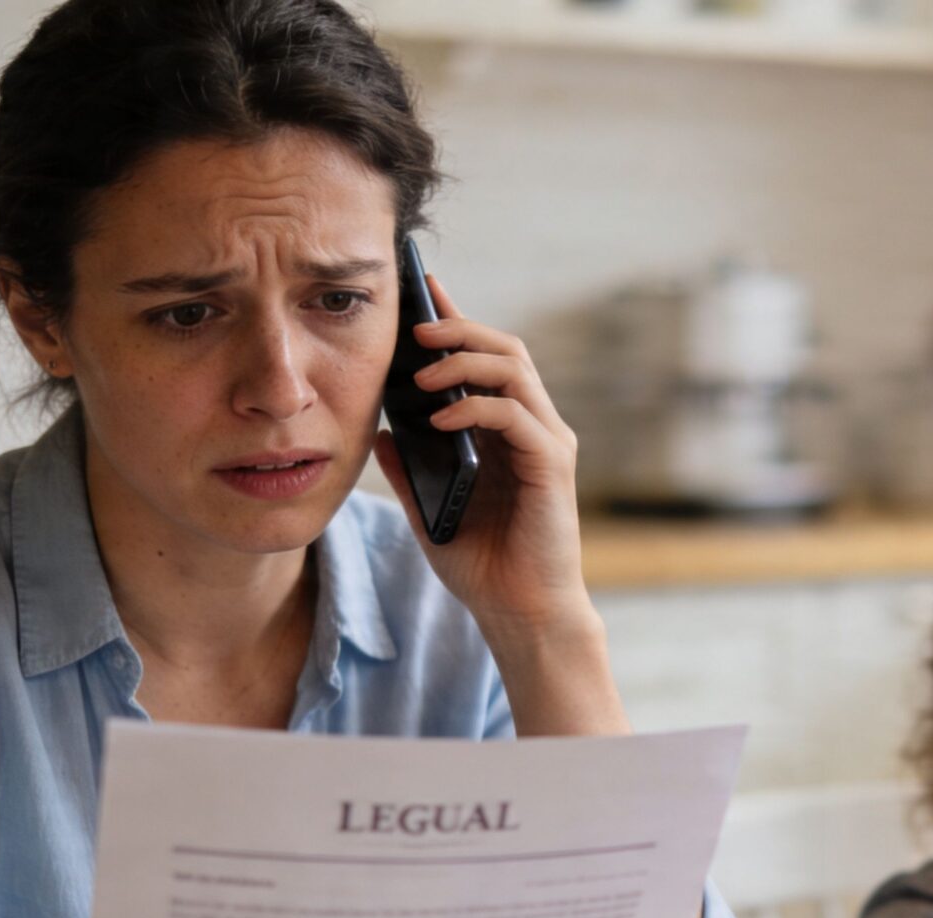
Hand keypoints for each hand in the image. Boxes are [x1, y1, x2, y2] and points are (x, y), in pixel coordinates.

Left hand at [375, 274, 587, 640]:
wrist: (519, 613)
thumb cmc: (482, 563)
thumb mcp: (428, 508)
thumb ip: (408, 468)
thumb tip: (379, 431)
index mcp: (506, 431)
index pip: (484, 359)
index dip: (454, 321)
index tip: (421, 289)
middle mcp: (533, 427)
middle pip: (504, 348)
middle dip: (458, 329)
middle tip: (413, 328)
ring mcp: (546, 442)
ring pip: (513, 369)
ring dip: (464, 361)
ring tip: (421, 372)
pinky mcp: (553, 465)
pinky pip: (514, 414)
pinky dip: (475, 407)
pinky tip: (439, 420)